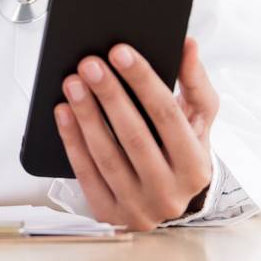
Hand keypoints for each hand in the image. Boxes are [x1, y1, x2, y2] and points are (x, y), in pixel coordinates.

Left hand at [54, 35, 219, 231]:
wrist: (167, 196)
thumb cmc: (181, 149)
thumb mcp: (197, 119)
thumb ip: (194, 82)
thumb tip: (188, 45)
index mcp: (196, 167)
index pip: (168, 116)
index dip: (143, 81)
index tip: (120, 51)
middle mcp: (170, 194)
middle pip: (135, 136)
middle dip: (109, 95)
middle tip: (89, 63)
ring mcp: (139, 209)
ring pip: (107, 157)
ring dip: (86, 116)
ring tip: (72, 83)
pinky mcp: (110, 215)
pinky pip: (86, 174)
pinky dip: (72, 141)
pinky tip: (63, 113)